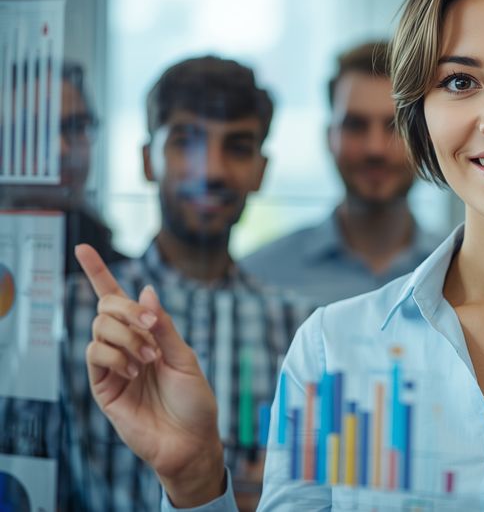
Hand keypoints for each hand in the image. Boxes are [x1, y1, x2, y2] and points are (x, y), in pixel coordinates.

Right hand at [75, 244, 226, 506]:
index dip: (99, 272)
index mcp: (148, 335)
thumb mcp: (186, 357)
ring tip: (148, 360)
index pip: (117, 299)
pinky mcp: (102, 386)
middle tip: (153, 330)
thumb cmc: (195, 402)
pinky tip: (135, 371)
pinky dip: (116, 355)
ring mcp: (112, 365)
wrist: (191, 440)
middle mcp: (126, 346)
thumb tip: (146, 291)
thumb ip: (164, 325)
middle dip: (129, 310)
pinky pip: (94, 354)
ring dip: (127, 337)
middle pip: (107, 306)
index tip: (84, 247)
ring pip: (100, 327)